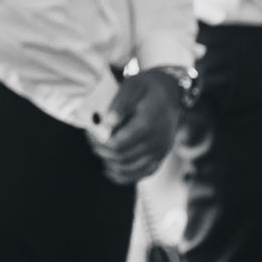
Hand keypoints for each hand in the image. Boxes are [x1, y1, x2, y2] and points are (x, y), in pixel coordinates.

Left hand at [91, 71, 184, 185]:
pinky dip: (125, 176)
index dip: (99, 143)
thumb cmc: (147, 87)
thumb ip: (119, 104)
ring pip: (130, 170)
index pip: (117, 145)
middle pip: (121, 158)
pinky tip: (110, 170)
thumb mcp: (132, 86)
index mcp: (147, 125)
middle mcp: (156, 142)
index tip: (89, 134)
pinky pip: (143, 174)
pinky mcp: (161, 156)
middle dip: (102, 152)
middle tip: (91, 141)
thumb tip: (107, 123)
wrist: (172, 91)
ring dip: (111, 164)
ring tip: (100, 151)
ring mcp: (160, 151)